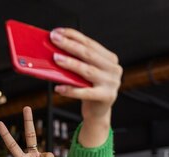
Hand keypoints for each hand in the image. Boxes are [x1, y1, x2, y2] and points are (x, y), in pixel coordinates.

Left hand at [48, 28, 121, 145]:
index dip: (73, 36)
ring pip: (87, 71)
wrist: (98, 113)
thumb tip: (55, 52)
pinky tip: (59, 88)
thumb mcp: (84, 74)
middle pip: (88, 54)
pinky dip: (71, 90)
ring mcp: (112, 83)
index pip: (90, 43)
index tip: (58, 32)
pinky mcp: (107, 96)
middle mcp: (113, 69)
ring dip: (70, 64)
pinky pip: (85, 92)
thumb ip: (77, 62)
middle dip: (70, 45)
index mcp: (109, 59)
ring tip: (56, 59)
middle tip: (55, 40)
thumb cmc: (89, 90)